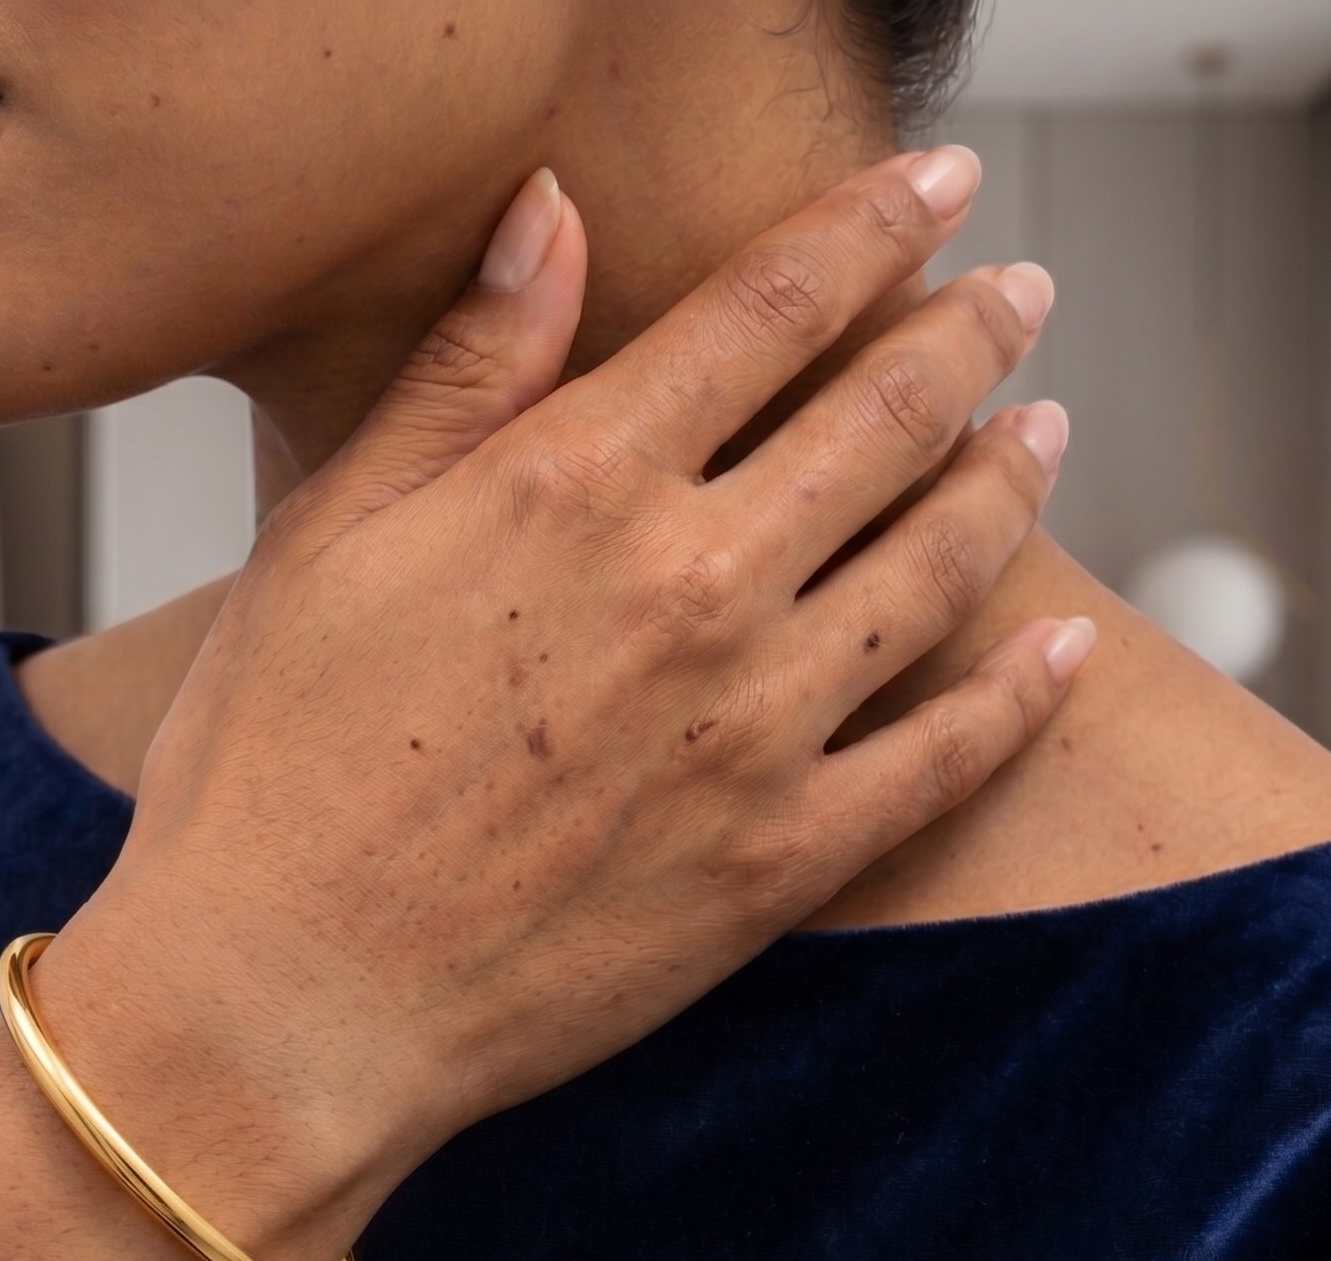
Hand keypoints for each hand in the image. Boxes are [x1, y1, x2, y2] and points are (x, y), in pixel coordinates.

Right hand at [41, 148, 1082, 1216]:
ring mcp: (752, 727)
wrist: (279, 1004)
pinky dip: (1020, 693)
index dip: (873, 226)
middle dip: (971, 333)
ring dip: (1009, 480)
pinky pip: (946, 758)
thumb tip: (551, 210)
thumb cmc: (268, 768)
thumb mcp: (328, 532)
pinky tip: (1062, 646)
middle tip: (1020, 294)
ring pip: (939, 566)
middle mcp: (689, 584)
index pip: (770, 308)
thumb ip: (465, 370)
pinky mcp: (781, 861)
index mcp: (572, 485)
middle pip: (885, 417)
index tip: (938, 187)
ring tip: (1045, 430)